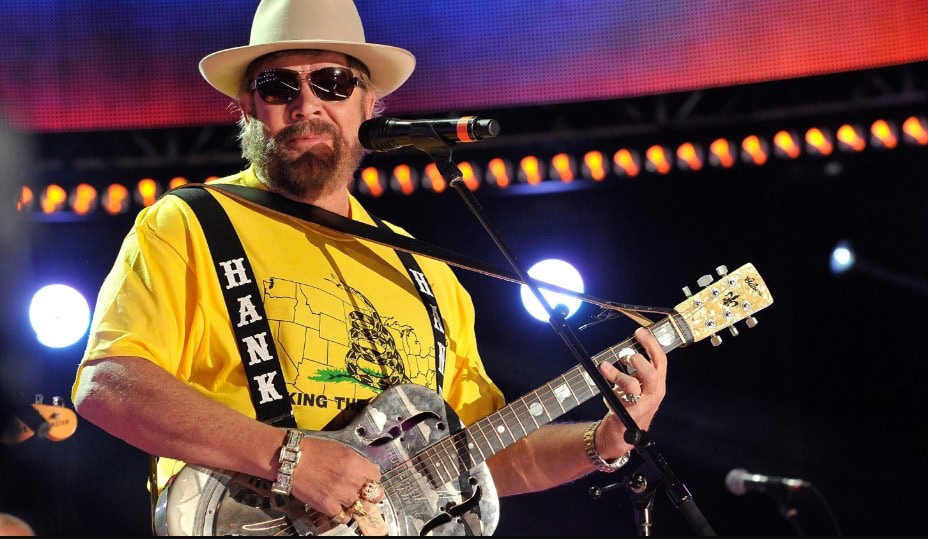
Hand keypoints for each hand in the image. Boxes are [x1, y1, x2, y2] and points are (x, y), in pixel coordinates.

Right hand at [290, 436, 381, 519]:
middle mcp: (351, 479)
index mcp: (355, 462)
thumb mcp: (340, 449)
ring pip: (361, 508)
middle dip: (370, 495)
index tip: (368, 481)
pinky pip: (344, 517)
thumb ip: (356, 462)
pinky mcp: (328, 506)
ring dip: (356, 505)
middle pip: (374, 495)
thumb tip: (367, 471)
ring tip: (349, 501)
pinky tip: (338, 506)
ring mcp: (340, 494)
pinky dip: (343, 514)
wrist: (291, 460)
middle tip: (364, 495)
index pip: (377, 477)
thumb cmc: (312, 452)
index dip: (372, 480)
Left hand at [596, 326, 667, 458]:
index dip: (651, 344)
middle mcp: (654, 393)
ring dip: (617, 374)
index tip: (639, 331)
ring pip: (633, 385)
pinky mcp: (629, 413)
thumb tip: (627, 351)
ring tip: (604, 366)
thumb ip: (635, 370)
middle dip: (637, 359)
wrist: (623, 434)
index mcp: (658, 384)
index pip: (660, 361)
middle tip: (625, 354)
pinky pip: (619, 396)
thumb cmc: (629, 405)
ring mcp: (643, 405)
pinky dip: (610, 385)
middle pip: (652, 372)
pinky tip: (603, 375)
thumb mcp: (636, 385)